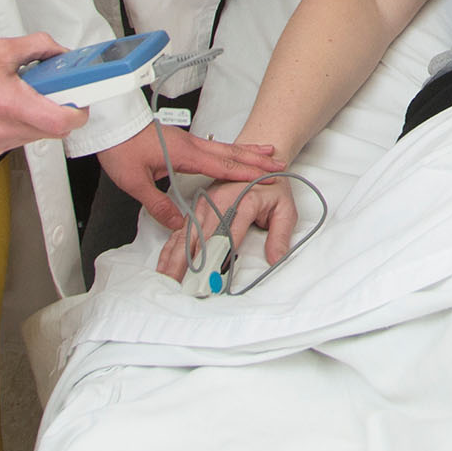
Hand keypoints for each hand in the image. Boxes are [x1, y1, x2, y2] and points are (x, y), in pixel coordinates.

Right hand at [0, 35, 90, 159]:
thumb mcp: (1, 49)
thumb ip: (39, 47)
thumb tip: (60, 53)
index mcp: (9, 104)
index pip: (61, 122)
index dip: (78, 111)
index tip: (81, 97)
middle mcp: (2, 130)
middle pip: (53, 130)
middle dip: (58, 109)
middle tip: (51, 89)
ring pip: (36, 136)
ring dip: (38, 118)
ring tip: (20, 95)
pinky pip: (16, 140)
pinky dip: (19, 125)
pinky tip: (3, 107)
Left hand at [94, 121, 277, 239]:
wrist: (111, 126)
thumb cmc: (121, 149)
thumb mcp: (134, 182)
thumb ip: (157, 204)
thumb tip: (178, 224)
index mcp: (184, 154)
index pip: (222, 165)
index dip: (246, 172)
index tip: (267, 176)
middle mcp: (191, 146)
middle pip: (230, 153)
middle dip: (256, 159)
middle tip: (279, 162)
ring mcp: (187, 142)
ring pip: (224, 147)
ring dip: (246, 151)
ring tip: (266, 152)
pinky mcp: (181, 142)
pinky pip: (214, 146)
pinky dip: (231, 149)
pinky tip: (234, 152)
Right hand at [156, 174, 299, 285]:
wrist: (258, 162)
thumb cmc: (272, 188)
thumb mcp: (286, 209)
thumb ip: (281, 236)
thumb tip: (276, 260)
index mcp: (243, 200)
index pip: (229, 235)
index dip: (220, 259)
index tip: (215, 279)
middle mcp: (219, 202)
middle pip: (203, 239)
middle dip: (194, 266)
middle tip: (188, 288)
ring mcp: (204, 204)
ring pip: (187, 236)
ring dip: (177, 260)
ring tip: (169, 282)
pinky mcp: (196, 208)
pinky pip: (180, 231)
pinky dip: (171, 249)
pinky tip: (164, 265)